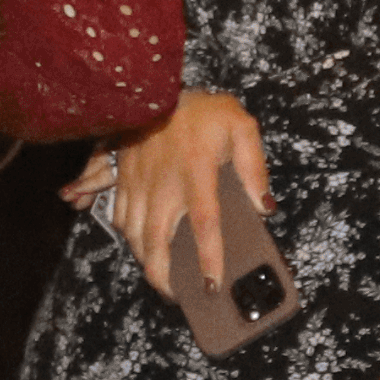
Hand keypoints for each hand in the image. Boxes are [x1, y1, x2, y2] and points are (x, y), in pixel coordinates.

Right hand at [71, 93, 268, 302]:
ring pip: (133, 234)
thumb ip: (254, 166)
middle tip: (176, 295)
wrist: (154, 85)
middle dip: (162, 276)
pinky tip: (133, 243)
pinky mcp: (121, 177)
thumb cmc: (203, 111)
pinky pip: (115, 213)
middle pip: (155, 242)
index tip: (212, 285)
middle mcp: (162, 184)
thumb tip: (264, 206)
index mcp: (196, 174)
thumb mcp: (240, 127)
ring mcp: (137, 182)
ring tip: (160, 275)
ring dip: (144, 260)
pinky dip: (121, 234)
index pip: (204, 226)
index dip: (208, 259)